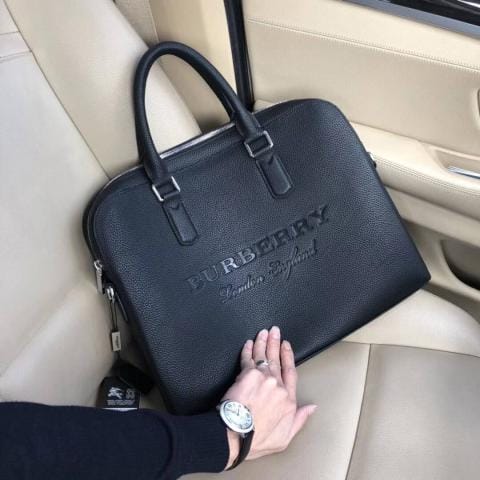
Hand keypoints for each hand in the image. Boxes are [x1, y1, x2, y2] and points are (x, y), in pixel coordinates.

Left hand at [222, 327, 316, 468]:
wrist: (236, 435)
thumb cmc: (257, 439)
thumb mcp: (285, 437)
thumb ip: (299, 420)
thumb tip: (312, 407)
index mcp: (288, 400)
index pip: (291, 372)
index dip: (288, 357)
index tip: (286, 346)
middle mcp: (277, 385)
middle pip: (277, 359)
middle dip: (276, 343)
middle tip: (275, 330)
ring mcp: (263, 377)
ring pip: (263, 355)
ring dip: (263, 341)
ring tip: (263, 332)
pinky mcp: (247, 374)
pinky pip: (248, 358)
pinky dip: (249, 349)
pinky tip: (249, 343)